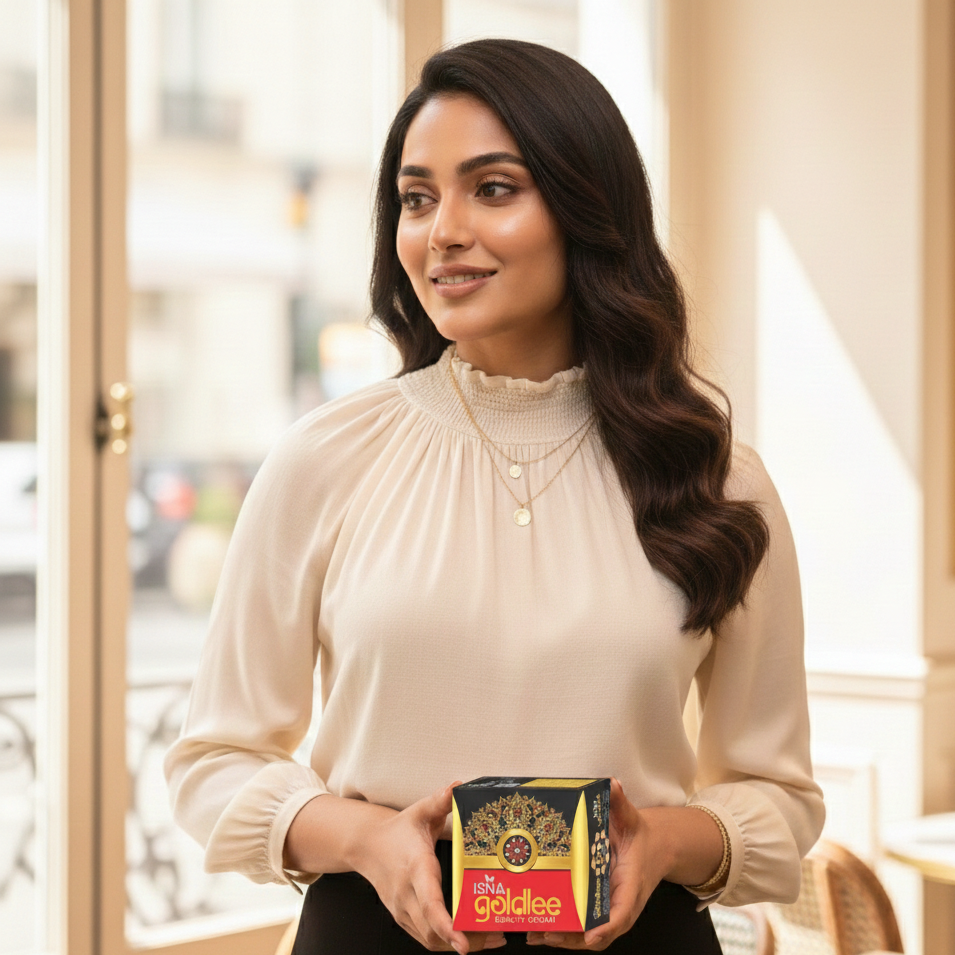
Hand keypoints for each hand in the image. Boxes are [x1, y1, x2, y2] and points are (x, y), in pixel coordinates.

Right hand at [357, 782, 505, 953]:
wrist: (366, 845)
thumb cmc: (398, 830)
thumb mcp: (420, 811)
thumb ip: (441, 800)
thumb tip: (459, 786)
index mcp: (415, 867)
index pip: (429, 903)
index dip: (447, 925)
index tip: (463, 942)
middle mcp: (406, 893)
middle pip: (432, 931)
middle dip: (465, 939)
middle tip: (497, 937)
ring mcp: (402, 909)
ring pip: (429, 940)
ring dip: (457, 944)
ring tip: (490, 939)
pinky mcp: (402, 917)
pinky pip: (424, 938)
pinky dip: (445, 942)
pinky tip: (468, 936)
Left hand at [526, 778, 665, 950]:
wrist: (654, 848)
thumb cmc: (640, 837)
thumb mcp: (631, 818)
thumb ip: (620, 803)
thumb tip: (613, 784)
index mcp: (631, 884)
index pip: (622, 912)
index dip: (606, 926)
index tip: (590, 934)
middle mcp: (621, 903)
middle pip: (600, 932)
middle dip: (574, 938)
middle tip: (548, 934)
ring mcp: (609, 908)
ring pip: (588, 934)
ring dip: (564, 939)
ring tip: (536, 935)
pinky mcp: (599, 907)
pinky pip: (583, 925)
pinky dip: (565, 931)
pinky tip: (541, 929)